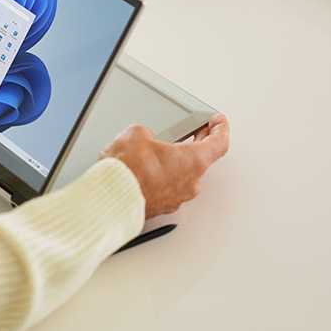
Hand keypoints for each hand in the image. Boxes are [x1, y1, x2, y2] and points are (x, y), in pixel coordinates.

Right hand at [99, 113, 228, 219]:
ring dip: (175, 164)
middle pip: (202, 160)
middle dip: (197, 144)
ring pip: (183, 176)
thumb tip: (142, 138)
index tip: (218, 122)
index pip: (219, 142)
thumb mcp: (136, 134)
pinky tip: (146, 171)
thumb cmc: (128, 172)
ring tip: (159, 152)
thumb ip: (147, 133)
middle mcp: (191, 183)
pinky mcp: (161, 208)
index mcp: (194, 161)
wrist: (110, 199)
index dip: (220, 128)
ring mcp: (177, 198)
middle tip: (194, 133)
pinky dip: (161, 179)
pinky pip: (168, 189)